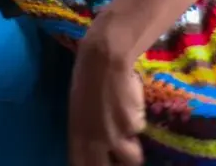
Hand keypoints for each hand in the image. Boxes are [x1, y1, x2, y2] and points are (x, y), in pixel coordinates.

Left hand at [68, 37, 145, 165]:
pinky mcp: (132, 126)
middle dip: (119, 165)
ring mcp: (115, 135)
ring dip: (132, 147)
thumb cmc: (87, 80)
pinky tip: (130, 103)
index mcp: (77, 137)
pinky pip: (139, 130)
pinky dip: (137, 121)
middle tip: (123, 155)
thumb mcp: (79, 111)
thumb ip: (86, 133)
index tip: (104, 161)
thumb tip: (97, 149)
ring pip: (132, 157)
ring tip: (128, 126)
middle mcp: (94, 141)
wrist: (104, 60)